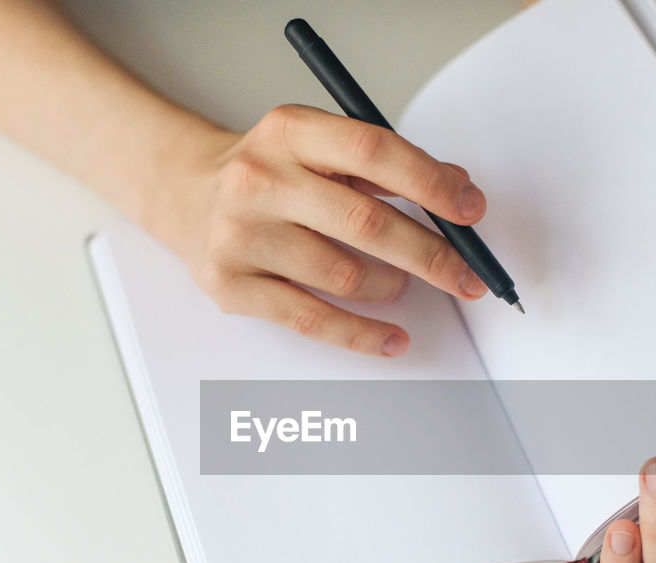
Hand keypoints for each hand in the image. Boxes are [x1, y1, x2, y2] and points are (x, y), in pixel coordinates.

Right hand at [144, 104, 490, 356]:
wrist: (185, 195)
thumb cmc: (269, 174)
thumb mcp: (320, 150)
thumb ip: (386, 166)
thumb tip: (458, 191)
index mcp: (289, 132)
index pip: (372, 151)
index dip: (430, 183)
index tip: (470, 211)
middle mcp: (260, 180)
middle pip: (365, 223)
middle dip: (431, 255)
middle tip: (467, 275)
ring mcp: (241, 236)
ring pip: (344, 276)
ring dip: (392, 286)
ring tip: (403, 283)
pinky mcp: (231, 286)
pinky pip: (312, 319)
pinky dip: (363, 334)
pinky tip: (392, 337)